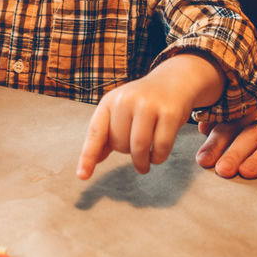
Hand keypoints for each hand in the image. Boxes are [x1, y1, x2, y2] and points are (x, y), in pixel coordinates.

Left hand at [76, 54, 224, 178]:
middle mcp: (126, 100)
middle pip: (120, 145)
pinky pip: (160, 147)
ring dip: (142, 162)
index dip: (88, 156)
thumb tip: (95, 159)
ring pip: (139, 148)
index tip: (82, 176)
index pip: (96, 132)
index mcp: (110, 101)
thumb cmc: (144, 101)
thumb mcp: (120, 111)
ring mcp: (148, 105)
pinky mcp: (169, 112)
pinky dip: (158, 157)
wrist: (174, 80)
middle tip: (135, 143)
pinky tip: (158, 154)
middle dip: (127, 151)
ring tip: (145, 162)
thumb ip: (107, 134)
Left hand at [195, 102, 256, 177]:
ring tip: (247, 172)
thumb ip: (228, 129)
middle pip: (250, 133)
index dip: (216, 143)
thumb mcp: (252, 126)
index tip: (203, 161)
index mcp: (252, 114)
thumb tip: (201, 128)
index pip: (231, 126)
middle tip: (222, 171)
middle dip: (235, 152)